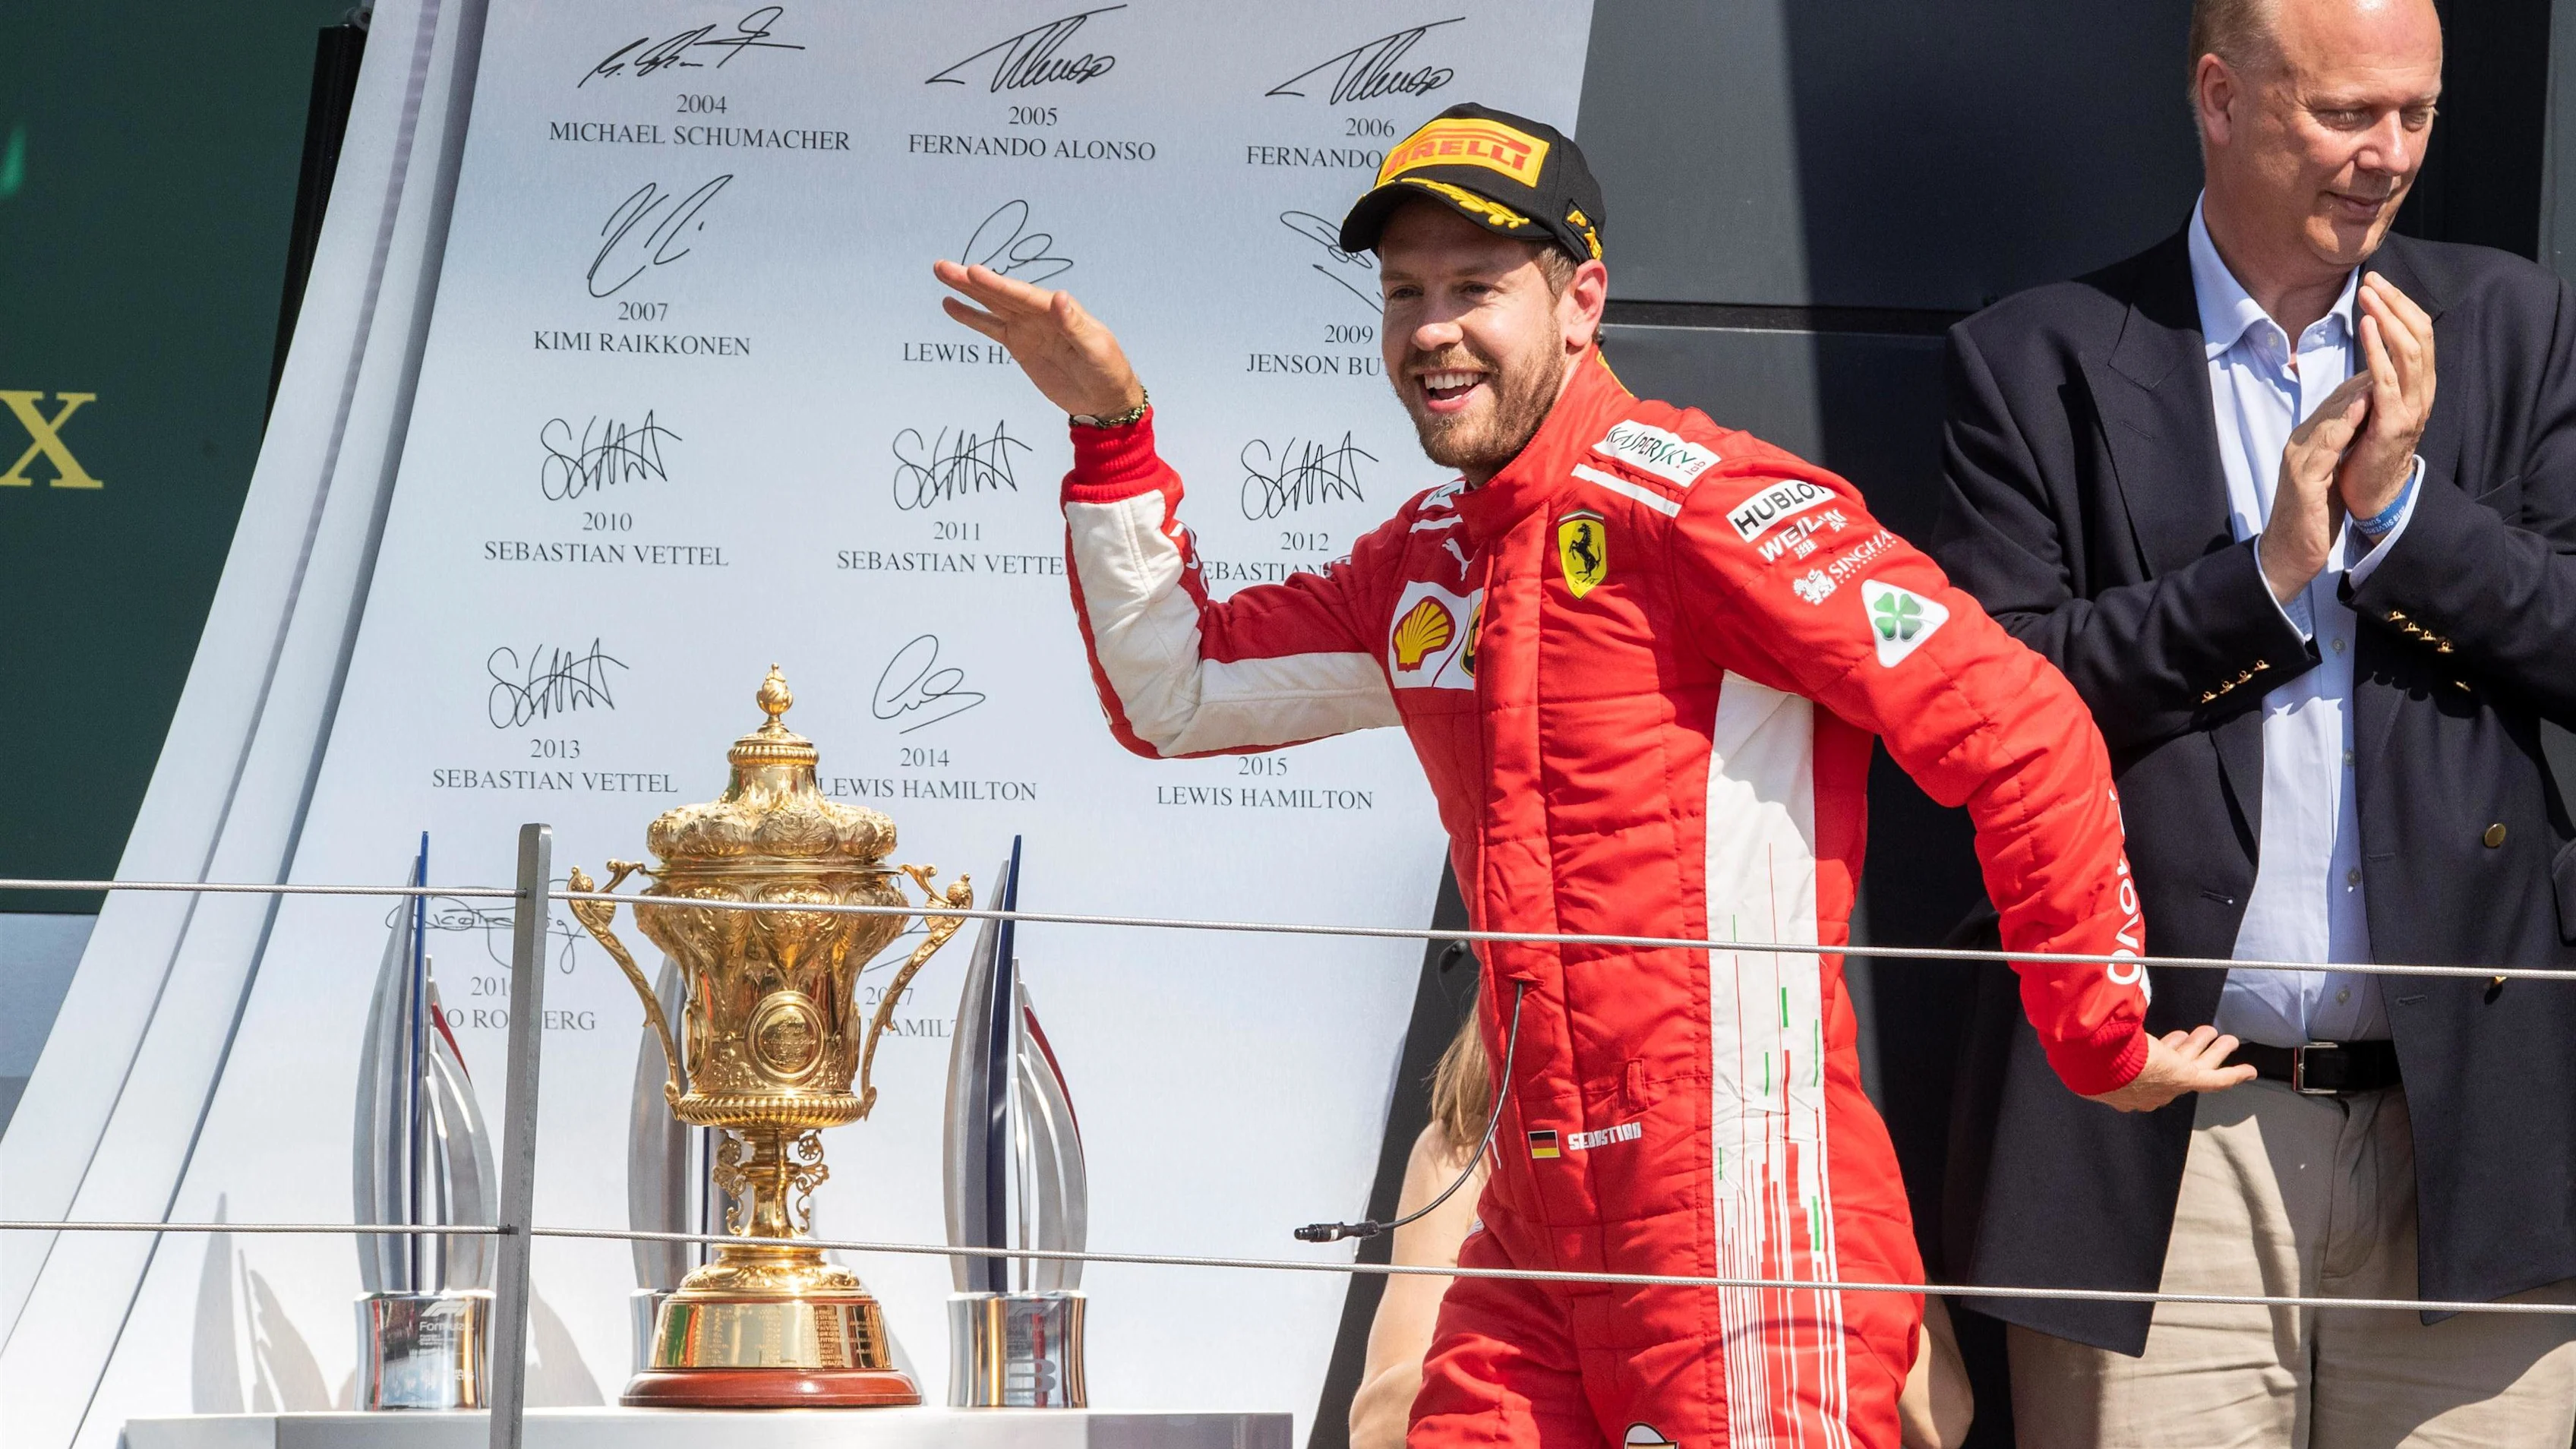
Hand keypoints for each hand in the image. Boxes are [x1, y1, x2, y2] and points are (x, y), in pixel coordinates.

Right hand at [933, 259, 1144, 418]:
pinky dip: (971, 317)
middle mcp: (1039, 313)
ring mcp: (1027, 327)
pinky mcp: (1019, 344)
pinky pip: (990, 327)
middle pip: (1001, 294)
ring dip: (967, 291)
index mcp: (1058, 310)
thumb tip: (1060, 297)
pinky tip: (951, 305)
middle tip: (943, 266)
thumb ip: (1075, 325)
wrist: (1104, 398)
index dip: (997, 284)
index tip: (973, 272)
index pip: (1022, 295)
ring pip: (991, 305)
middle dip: (972, 281)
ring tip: (942, 273)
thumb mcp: (1095, 348)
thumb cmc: (1107, 370)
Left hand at [2083, 1024, 2255, 1112]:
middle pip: (2177, 1067)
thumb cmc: (2087, 1054)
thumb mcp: (2090, 1045)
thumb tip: (2078, 1017)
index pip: (2152, 1070)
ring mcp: (2171, 1084)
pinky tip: (2249, 1071)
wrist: (2097, 1064)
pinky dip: (2235, 1074)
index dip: (2164, 1051)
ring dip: (2213, 1049)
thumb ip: (2093, 1035)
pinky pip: (2218, 1078)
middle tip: (2197, 1037)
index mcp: (2129, 1087)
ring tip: (2224, 1038)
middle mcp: (2152, 1090)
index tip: (2167, 1040)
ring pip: (2199, 1064)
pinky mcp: (2186, 1079)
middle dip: (2188, 1050)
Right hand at [2261, 373, 2371, 601]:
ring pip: (2328, 419)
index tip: (2390, 365)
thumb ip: (2339, 447)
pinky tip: (2361, 409)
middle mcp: (2299, 445)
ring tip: (2378, 373)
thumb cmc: (2312, 516)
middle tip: (2387, 357)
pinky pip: (2325, 446)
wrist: (2289, 553)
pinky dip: (2343, 424)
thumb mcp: (2328, 473)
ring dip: (2354, 395)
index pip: (2335, 405)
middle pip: (2331, 405)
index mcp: (2306, 443)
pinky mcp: (2303, 480)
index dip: (2362, 383)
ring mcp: (2298, 461)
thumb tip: (2361, 425)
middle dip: (2360, 380)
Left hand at [2342, 273, 2435, 521]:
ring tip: (2368, 296)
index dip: (2401, 305)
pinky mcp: (2392, 423)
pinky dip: (2377, 350)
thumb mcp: (2378, 403)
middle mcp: (2422, 391)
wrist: (2373, 494)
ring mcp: (2411, 407)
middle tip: (2373, 280)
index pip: (2419, 334)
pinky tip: (2366, 327)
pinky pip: (2387, 379)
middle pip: (2418, 334)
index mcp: (2420, 385)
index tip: (2379, 283)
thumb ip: (2380, 376)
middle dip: (2395, 304)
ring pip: (2407, 351)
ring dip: (2387, 319)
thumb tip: (2371, 343)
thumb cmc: (2370, 447)